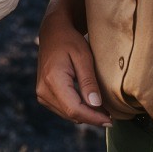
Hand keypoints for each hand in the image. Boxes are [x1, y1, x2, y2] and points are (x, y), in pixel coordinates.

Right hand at [35, 8, 109, 126]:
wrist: (53, 32)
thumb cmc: (69, 41)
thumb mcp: (83, 57)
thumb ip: (89, 81)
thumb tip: (96, 105)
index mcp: (53, 80)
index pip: (74, 109)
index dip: (93, 118)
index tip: (110, 120)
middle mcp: (43, 90)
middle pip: (70, 114)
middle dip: (91, 118)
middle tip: (111, 116)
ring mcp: (42, 93)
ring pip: (67, 114)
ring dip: (85, 115)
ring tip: (103, 111)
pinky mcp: (44, 94)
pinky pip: (62, 109)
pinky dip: (77, 109)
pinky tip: (90, 105)